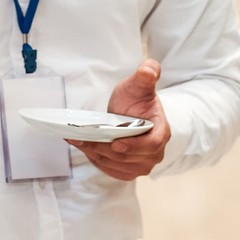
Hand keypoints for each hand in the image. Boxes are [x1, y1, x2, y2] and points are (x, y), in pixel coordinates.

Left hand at [70, 59, 171, 180]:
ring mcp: (142, 164)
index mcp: (161, 132)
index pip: (152, 144)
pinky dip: (95, 160)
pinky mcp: (127, 170)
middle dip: (104, 149)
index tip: (116, 143)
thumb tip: (149, 69)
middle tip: (84, 138)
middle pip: (129, 158)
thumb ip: (146, 75)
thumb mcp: (139, 85)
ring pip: (116, 165)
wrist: (130, 113)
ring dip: (96, 154)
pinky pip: (111, 169)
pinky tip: (84, 147)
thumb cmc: (137, 99)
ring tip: (78, 140)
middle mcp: (154, 153)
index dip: (134, 146)